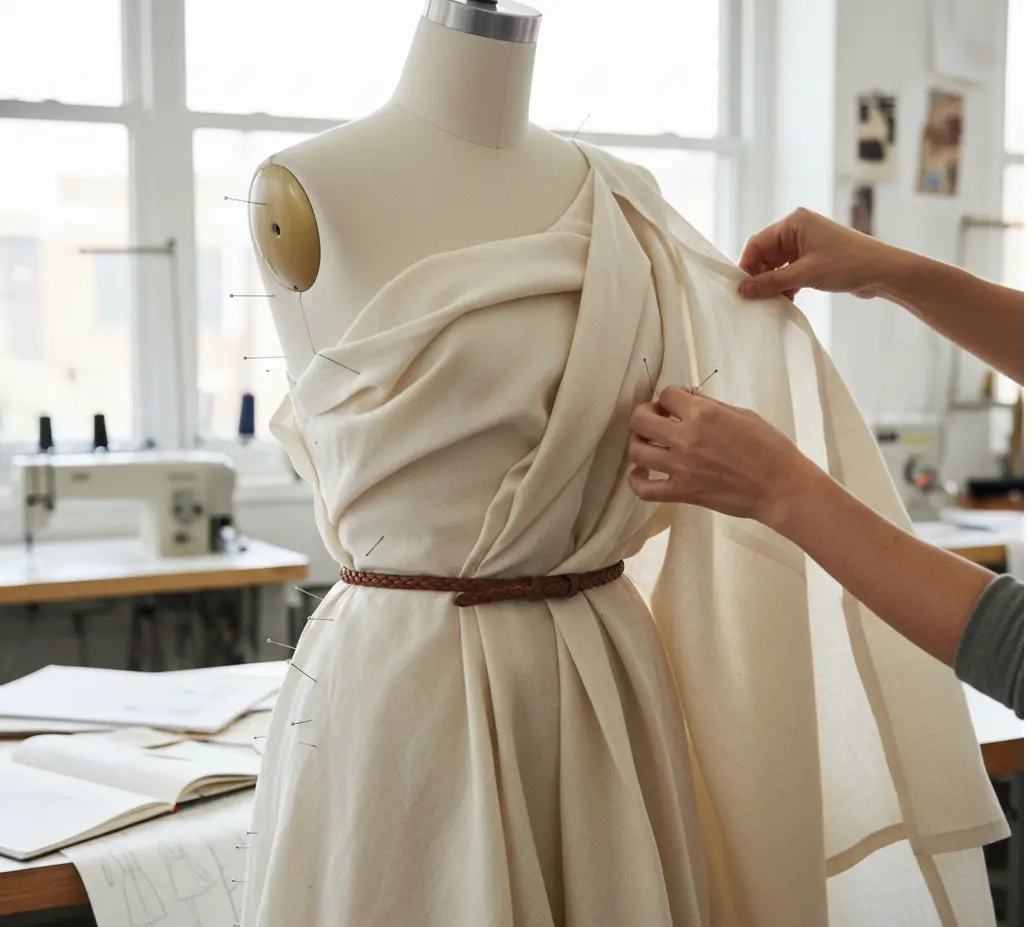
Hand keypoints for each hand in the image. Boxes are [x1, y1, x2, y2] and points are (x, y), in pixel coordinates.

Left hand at [627, 387, 818, 527]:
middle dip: (645, 414)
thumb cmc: (770, 447)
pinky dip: (636, 481)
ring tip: (649, 444)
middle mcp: (686, 438)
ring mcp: (681, 467)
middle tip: (657, 420)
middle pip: (640, 419)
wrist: (781, 488)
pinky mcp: (682, 492)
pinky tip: (642, 474)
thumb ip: (710, 406)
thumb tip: (687, 399)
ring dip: (638, 443)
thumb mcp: (742, 414)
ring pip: (636, 451)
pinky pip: (644, 490)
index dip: (670, 397)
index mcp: (703, 414)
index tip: (677, 405)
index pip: (667, 394)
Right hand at [738, 207, 899, 301]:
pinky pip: (790, 272)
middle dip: (760, 277)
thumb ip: (772, 283)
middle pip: (766, 255)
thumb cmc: (849, 264)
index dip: (747, 265)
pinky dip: (786, 286)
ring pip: (777, 266)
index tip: (741, 288)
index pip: (758, 243)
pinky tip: (786, 301)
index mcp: (794, 222)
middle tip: (754, 299)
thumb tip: (744, 290)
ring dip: (773, 284)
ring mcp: (807, 244)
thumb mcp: (806, 274)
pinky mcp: (814, 259)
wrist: (884, 272)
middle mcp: (798, 229)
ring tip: (771, 302)